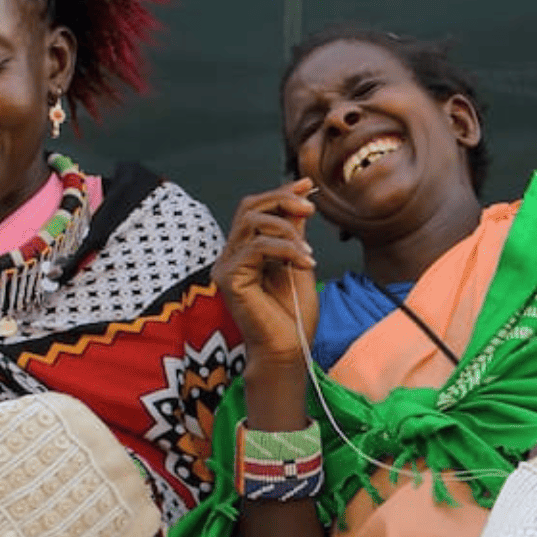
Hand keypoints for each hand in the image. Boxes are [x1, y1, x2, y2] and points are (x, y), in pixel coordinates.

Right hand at [214, 179, 318, 364]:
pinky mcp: (228, 277)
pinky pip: (257, 247)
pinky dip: (286, 249)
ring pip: (252, 222)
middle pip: (249, 207)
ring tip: (308, 252)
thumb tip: (301, 203)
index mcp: (245, 252)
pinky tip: (306, 262)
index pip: (255, 209)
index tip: (308, 185)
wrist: (289, 350)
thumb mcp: (300, 264)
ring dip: (288, 230)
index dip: (280, 192)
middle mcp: (231, 256)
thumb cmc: (294, 316)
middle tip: (311, 207)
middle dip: (282, 200)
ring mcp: (226, 266)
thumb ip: (295, 235)